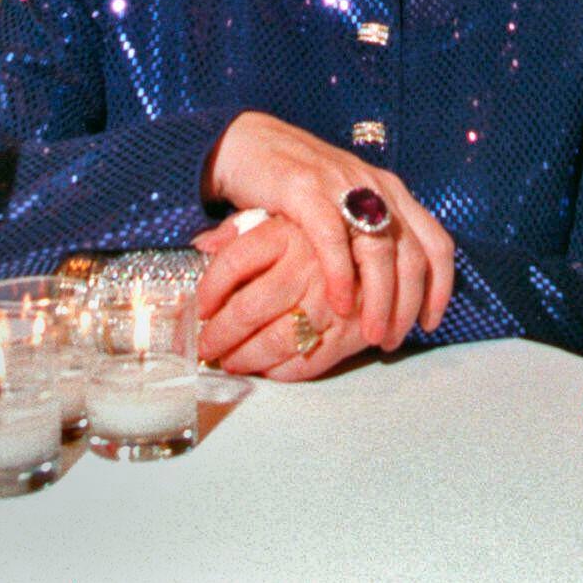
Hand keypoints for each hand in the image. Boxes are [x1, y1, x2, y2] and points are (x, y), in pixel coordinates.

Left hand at [194, 213, 368, 378]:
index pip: (233, 262)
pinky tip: (270, 367)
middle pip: (251, 307)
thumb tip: (202, 244)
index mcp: (289, 229)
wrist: (381, 232)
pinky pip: (312, 359)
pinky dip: (285, 370)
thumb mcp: (283, 212)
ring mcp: (335, 296)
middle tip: (207, 347)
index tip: (201, 309)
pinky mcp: (354, 326)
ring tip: (234, 361)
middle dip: (222, 335)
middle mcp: (310, 261)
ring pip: (279, 339)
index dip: (210, 292)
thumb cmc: (320, 228)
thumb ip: (241, 228)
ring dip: (249, 357)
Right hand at [203, 111, 453, 345]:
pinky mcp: (307, 191)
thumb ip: (370, 236)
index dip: (441, 286)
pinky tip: (339, 305)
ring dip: (381, 299)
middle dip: (408, 304)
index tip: (429, 323)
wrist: (250, 145)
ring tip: (372, 335)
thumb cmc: (299, 187)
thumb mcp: (347, 207)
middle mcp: (377, 188)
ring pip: (380, 251)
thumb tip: (391, 293)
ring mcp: (345, 187)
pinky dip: (341, 276)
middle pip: (413, 254)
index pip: (437, 243)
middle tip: (392, 340)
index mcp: (393, 193)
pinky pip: (334, 239)